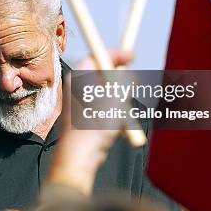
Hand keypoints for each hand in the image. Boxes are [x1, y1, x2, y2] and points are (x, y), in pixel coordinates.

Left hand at [48, 50, 134, 195]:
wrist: (80, 156)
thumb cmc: (94, 126)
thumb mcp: (116, 99)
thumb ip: (123, 84)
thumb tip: (128, 77)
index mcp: (78, 78)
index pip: (97, 56)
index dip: (117, 54)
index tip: (132, 55)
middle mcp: (76, 89)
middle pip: (103, 75)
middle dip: (121, 81)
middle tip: (134, 84)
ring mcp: (80, 104)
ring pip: (107, 95)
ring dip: (120, 102)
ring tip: (122, 114)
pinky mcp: (84, 119)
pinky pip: (105, 111)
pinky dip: (114, 116)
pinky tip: (117, 128)